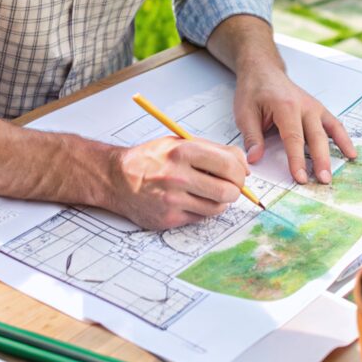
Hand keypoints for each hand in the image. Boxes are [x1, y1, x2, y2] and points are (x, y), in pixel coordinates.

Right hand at [109, 135, 247, 229]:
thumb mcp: (179, 142)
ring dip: (221, 201)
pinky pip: (201, 218)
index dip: (241, 170)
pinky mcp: (169, 218)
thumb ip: (212, 150)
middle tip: (232, 186)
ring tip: (211, 192)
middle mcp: (177, 176)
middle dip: (236, 189)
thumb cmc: (151, 158)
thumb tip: (243, 165)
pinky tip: (195, 199)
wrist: (117, 178)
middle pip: (227, 190)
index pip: (228, 164)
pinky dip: (204, 210)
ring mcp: (173, 200)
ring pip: (217, 207)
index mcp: (183, 152)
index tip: (241, 172)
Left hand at [233, 63, 356, 184]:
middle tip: (324, 180)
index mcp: (285, 106)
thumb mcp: (244, 112)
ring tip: (340, 170)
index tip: (300, 178)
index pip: (294, 138)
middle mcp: (304, 106)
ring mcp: (314, 107)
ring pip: (329, 131)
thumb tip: (254, 159)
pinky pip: (334, 124)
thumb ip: (252, 137)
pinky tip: (350, 153)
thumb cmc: (253, 90)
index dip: (297, 160)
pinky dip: (343, 138)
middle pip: (316, 136)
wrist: (263, 70)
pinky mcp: (318, 109)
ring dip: (336, 151)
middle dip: (321, 160)